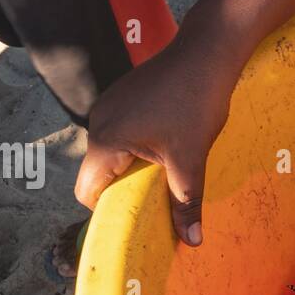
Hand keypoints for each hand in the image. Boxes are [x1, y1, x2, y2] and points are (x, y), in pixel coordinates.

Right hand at [75, 35, 238, 245]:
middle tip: (156, 203)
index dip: (107, 212)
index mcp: (106, 139)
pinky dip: (138, 148)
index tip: (134, 222)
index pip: (87, 191)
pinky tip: (167, 146)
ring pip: (112, 153)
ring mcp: (109, 106)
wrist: (206, 52)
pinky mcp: (123, 96)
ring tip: (165, 174)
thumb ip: (186, 202)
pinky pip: (122, 133)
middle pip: (99, 173)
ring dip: (133, 168)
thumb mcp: (190, 160)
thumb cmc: (195, 103)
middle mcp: (99, 122)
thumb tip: (192, 241)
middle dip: (124, 191)